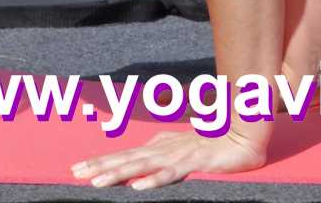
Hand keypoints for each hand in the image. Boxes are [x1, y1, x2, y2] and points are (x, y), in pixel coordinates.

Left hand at [71, 126, 268, 188]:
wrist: (244, 133)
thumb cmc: (213, 140)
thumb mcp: (181, 147)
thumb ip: (162, 150)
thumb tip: (141, 160)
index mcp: (160, 145)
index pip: (126, 155)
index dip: (102, 161)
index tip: (77, 168)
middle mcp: (165, 149)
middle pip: (128, 159)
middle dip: (101, 166)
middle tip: (75, 173)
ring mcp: (179, 156)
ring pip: (143, 166)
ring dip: (119, 174)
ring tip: (97, 182)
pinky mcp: (195, 163)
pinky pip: (172, 174)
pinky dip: (155, 180)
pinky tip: (138, 187)